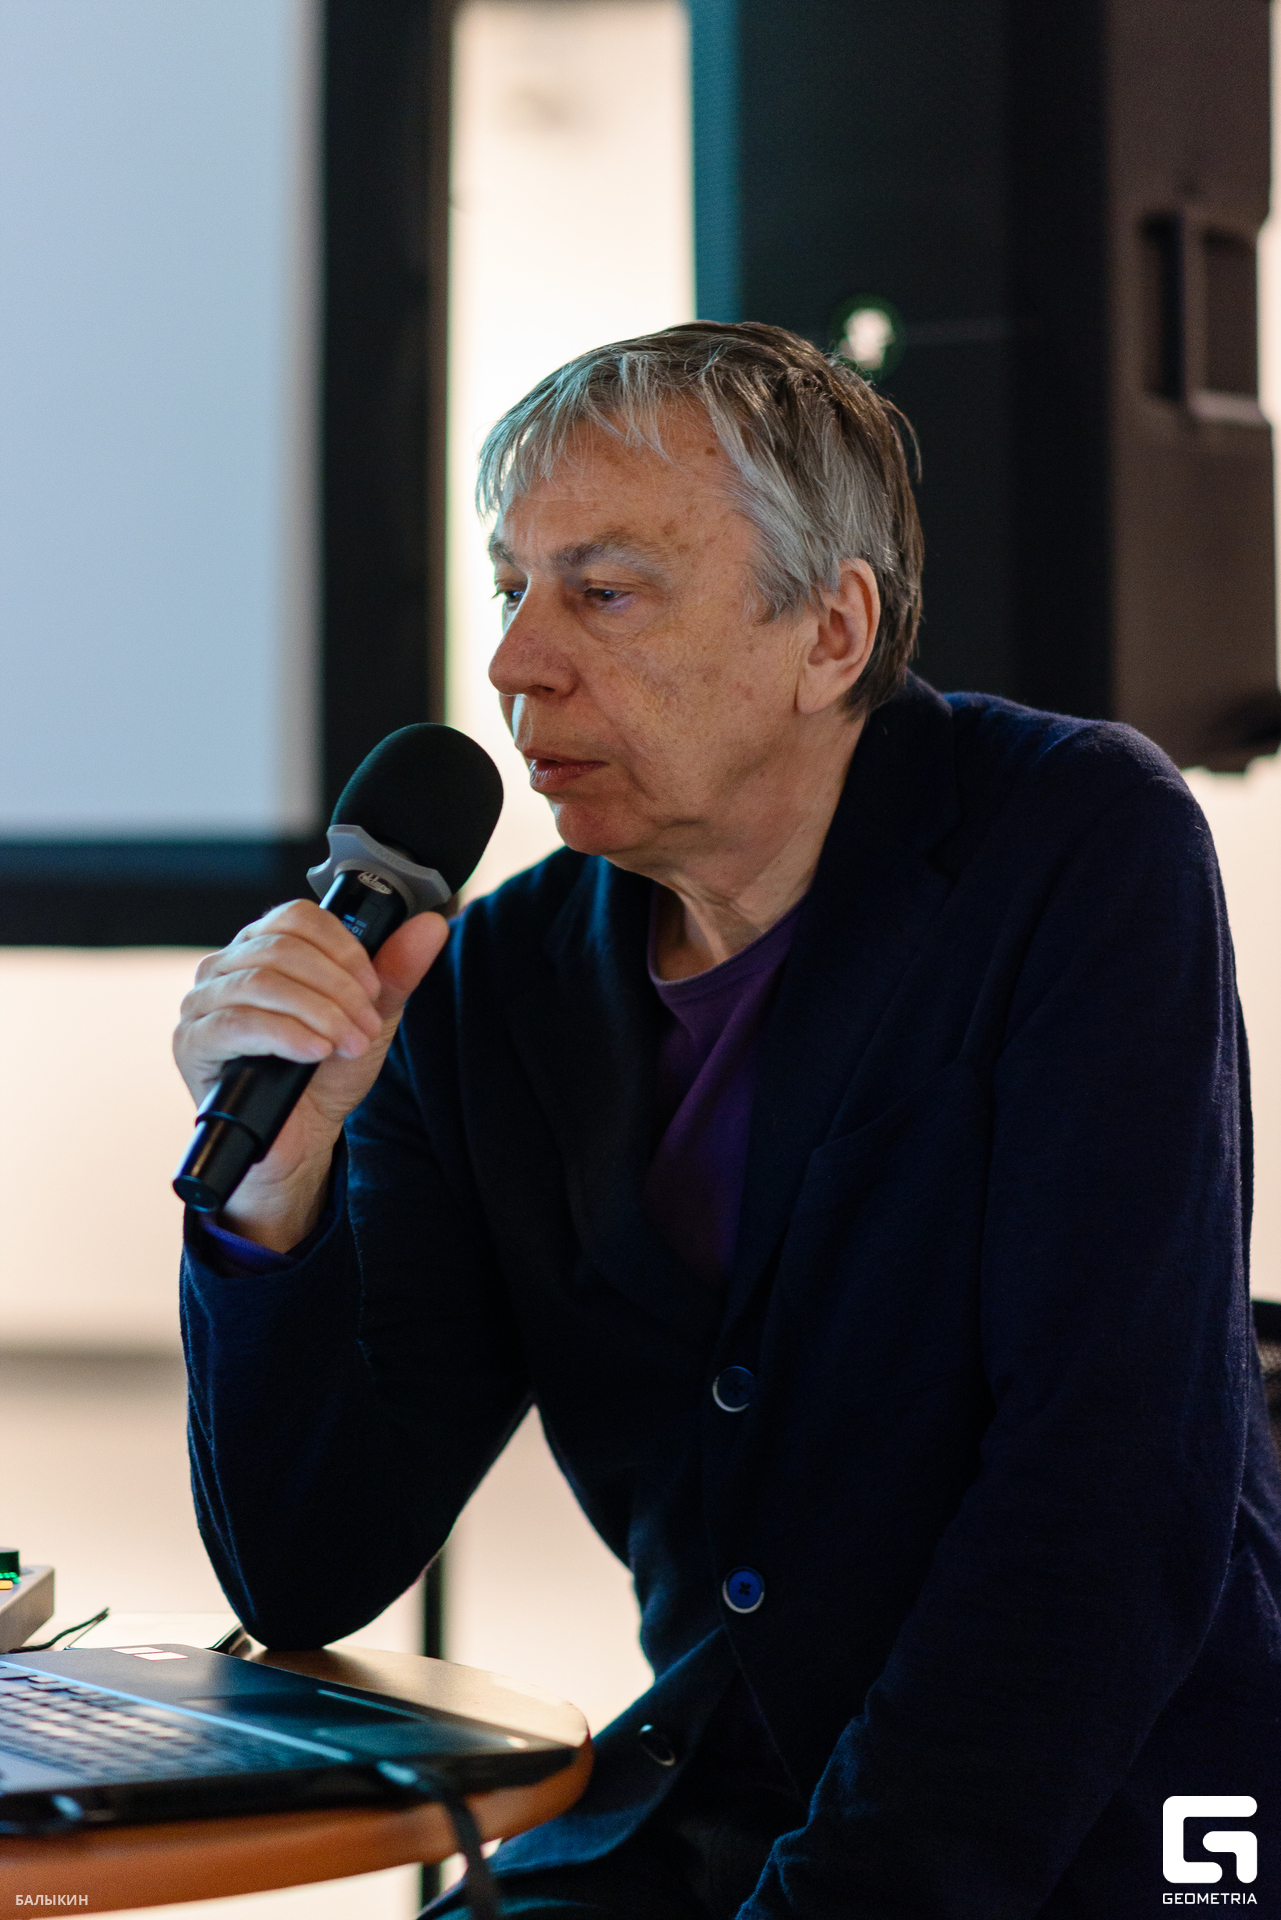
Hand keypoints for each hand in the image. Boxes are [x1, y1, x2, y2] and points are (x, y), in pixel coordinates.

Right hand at [174, 899, 449, 1248]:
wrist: (301, 1136)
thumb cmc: (325, 1072)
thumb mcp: (370, 1018)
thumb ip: (396, 972)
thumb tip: (432, 926)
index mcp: (262, 949)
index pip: (296, 917)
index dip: (341, 947)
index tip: (373, 985)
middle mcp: (225, 968)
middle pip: (281, 949)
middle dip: (337, 989)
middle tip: (366, 1026)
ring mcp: (201, 1004)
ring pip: (262, 983)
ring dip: (319, 1013)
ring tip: (348, 1044)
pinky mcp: (192, 1043)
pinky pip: (237, 1023)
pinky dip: (286, 1035)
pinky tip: (315, 1051)